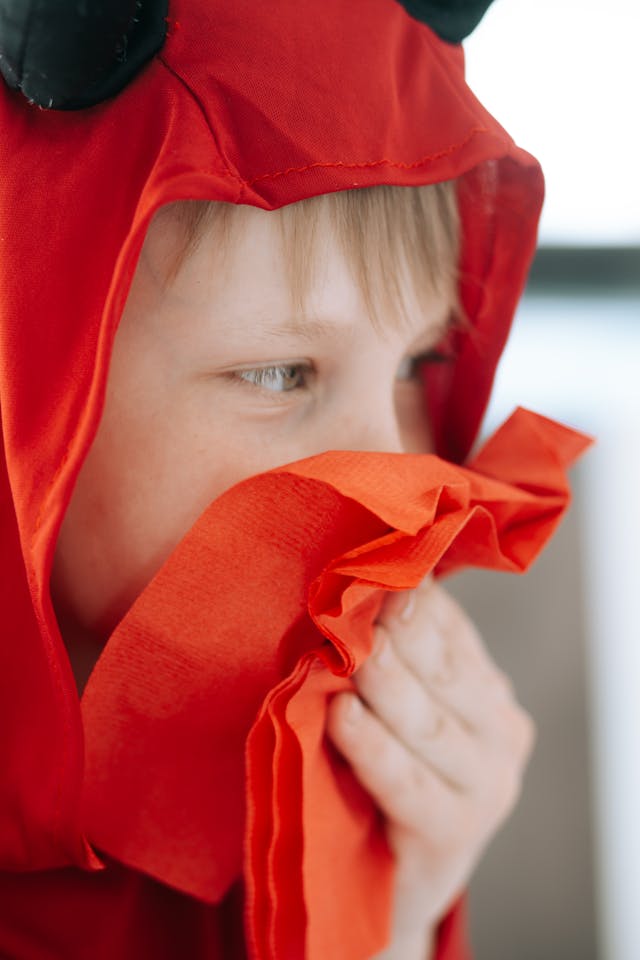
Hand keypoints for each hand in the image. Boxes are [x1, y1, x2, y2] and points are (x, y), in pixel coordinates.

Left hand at [325, 579, 534, 958]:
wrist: (387, 878)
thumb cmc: (379, 773)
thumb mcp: (398, 706)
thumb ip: (391, 657)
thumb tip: (352, 589)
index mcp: (491, 691)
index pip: (454, 632)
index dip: (413, 600)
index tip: (373, 568)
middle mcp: (502, 733)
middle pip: (447, 672)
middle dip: (400, 633)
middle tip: (357, 600)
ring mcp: (487, 787)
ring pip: (429, 722)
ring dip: (384, 682)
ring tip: (346, 652)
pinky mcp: (454, 833)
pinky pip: (406, 781)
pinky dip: (372, 745)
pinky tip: (343, 714)